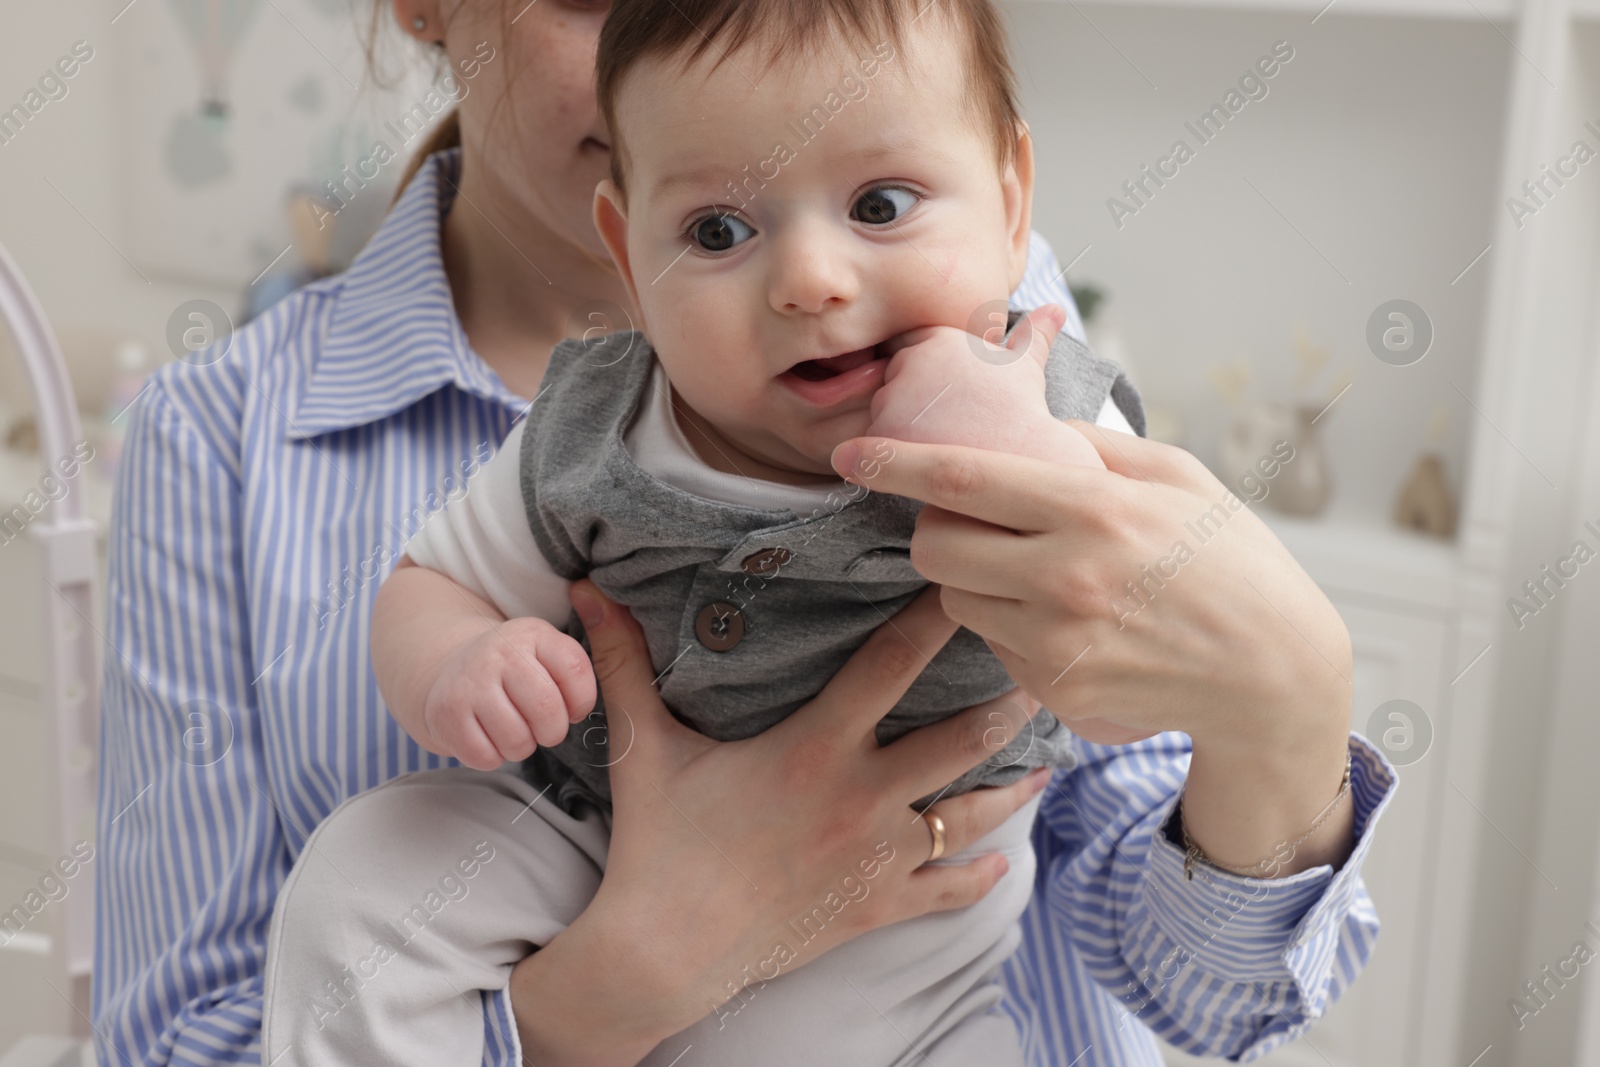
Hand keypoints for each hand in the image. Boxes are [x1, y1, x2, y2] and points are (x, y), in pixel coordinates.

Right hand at [419, 617, 595, 770]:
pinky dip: (492, 757)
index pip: (574, 668)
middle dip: (553, 732)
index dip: (582, 701)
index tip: (572, 709)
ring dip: (522, 748)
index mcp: (533, 633)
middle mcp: (500, 651)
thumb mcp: (545, 655)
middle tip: (543, 729)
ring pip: (517, 740)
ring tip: (514, 731)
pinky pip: (485, 756)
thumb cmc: (514, 672)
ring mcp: (470, 681)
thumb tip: (577, 712)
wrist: (452, 670)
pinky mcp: (446, 712)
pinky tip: (488, 737)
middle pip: (547, 709)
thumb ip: (574, 675)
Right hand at [509, 582, 1050, 1064]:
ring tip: (1046, 761)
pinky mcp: (877, 908)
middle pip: (961, 738)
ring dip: (1012, 786)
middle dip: (1008, 703)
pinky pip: (948, 891)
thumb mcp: (643, 747)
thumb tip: (583, 589)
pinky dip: (980, 875)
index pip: (891, 664)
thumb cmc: (658, 844)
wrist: (665, 953)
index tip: (971, 582)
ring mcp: (877, 857)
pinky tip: (1004, 862)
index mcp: (815, 747)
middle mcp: (862, 797)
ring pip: (972, 815)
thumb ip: (624, 663)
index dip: (936, 618)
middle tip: (1045, 669)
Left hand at [828, 424, 1355, 874]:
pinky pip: (993, 646)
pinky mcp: (1056, 688)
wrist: (1272, 673)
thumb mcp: (1176, 476)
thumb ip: (1091, 446)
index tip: (849, 453)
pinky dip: (1008, 626)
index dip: (893, 463)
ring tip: (1032, 572)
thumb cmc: (1228, 559)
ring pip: (955, 603)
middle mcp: (1063, 577)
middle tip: (975, 524)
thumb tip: (1025, 424)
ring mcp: (1056, 641)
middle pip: (935, 550)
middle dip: (938, 531)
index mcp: (1091, 509)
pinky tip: (1065, 619)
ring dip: (972, 581)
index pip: (960, 480)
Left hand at [866, 304, 1101, 468]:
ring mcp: (895, 396)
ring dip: (898, 438)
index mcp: (939, 337)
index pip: (906, 352)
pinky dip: (889, 464)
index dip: (925, 384)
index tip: (946, 405)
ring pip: (879, 418)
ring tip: (940, 451)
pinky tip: (924, 470)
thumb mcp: (1028, 367)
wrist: (1029, 463)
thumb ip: (1032, 335)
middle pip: (888, 387)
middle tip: (947, 432)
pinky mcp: (883, 436)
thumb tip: (1054, 310)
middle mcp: (912, 359)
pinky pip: (870, 451)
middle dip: (909, 411)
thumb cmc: (1026, 417)